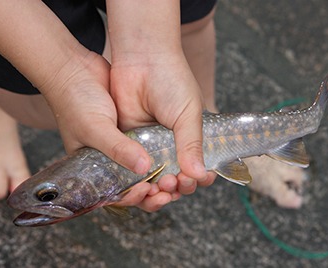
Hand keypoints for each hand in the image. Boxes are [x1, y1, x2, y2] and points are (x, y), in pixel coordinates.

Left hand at [110, 50, 215, 200]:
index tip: (195, 181)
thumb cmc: (172, 81)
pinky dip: (136, 178)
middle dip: (177, 187)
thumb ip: (192, 144)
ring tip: (159, 187)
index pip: (197, 168)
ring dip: (157, 188)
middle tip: (174, 183)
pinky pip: (131, 166)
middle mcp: (169, 145)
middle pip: (174, 178)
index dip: (197, 179)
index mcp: (189, 139)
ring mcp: (147, 145)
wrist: (141, 59)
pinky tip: (139, 184)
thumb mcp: (189, 114)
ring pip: (153, 177)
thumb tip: (200, 175)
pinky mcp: (128, 142)